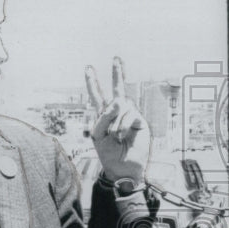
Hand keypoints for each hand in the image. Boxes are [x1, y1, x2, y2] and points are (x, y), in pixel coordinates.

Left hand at [86, 57, 150, 183]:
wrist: (123, 169)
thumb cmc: (109, 154)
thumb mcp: (98, 135)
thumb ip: (103, 116)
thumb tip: (119, 100)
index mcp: (103, 116)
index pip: (97, 96)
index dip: (92, 83)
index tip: (88, 68)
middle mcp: (118, 113)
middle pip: (117, 89)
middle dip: (117, 73)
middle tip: (116, 58)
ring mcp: (130, 116)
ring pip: (121, 106)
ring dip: (115, 122)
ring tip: (116, 136)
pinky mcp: (140, 122)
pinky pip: (131, 115)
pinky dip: (124, 125)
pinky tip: (123, 136)